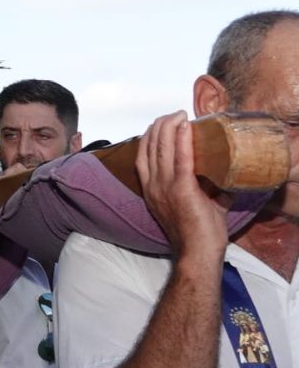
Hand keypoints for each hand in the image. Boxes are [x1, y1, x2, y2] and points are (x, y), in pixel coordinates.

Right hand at [136, 111, 228, 262]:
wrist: (198, 253)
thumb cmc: (198, 233)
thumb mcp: (194, 204)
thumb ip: (206, 187)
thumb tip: (225, 172)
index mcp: (151, 189)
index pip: (142, 155)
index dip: (150, 135)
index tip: (161, 123)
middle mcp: (153, 185)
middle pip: (151, 146)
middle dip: (161, 125)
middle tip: (174, 113)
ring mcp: (165, 187)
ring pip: (162, 148)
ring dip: (170, 127)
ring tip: (179, 114)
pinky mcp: (182, 190)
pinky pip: (180, 159)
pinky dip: (181, 140)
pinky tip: (185, 127)